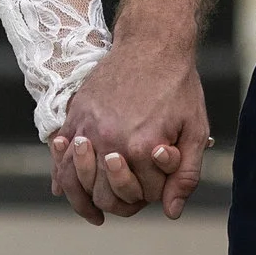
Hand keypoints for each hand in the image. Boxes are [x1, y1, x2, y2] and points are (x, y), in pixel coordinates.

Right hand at [48, 36, 211, 223]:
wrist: (153, 42)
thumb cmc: (178, 85)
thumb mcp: (195, 130)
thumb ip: (185, 175)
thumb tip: (171, 211)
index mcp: (142, 148)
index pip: (140, 195)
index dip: (151, 195)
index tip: (157, 185)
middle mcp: (110, 140)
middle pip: (103, 194)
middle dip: (117, 201)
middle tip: (126, 201)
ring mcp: (89, 125)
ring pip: (73, 178)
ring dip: (81, 198)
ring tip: (92, 210)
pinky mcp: (76, 112)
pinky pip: (60, 152)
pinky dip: (60, 173)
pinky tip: (64, 187)